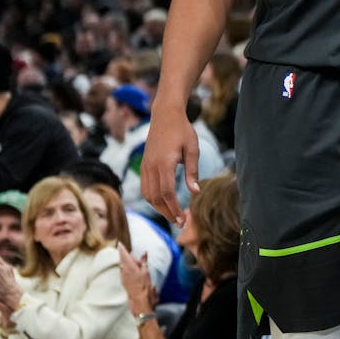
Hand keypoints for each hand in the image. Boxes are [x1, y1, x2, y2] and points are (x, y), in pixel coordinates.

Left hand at [117, 243, 155, 312]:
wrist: (139, 299)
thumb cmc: (144, 285)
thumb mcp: (146, 271)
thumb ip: (144, 261)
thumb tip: (144, 253)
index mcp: (130, 267)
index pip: (124, 255)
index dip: (122, 249)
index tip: (119, 244)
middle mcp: (124, 271)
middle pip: (122, 260)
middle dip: (125, 255)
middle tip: (130, 253)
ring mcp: (123, 277)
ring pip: (122, 266)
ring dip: (125, 262)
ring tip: (132, 261)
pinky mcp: (123, 281)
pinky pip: (122, 272)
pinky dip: (125, 268)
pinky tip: (130, 270)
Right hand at [141, 104, 201, 225]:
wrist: (165, 115)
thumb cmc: (183, 130)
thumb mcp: (193, 149)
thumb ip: (192, 171)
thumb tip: (195, 192)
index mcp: (164, 163)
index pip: (167, 193)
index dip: (174, 208)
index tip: (182, 219)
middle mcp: (151, 166)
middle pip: (155, 197)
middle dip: (167, 212)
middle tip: (180, 222)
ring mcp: (145, 166)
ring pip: (148, 194)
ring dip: (159, 208)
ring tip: (173, 215)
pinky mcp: (144, 165)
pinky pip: (145, 187)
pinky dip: (153, 198)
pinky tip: (163, 203)